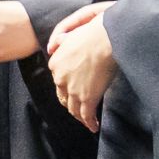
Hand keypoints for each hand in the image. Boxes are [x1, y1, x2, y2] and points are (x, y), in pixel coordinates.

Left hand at [47, 5, 117, 130]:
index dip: (66, 86)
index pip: (58, 79)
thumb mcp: (72, 33)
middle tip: (79, 108)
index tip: (73, 90)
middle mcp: (60, 77)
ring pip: (73, 108)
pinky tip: (94, 127)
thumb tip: (51, 46)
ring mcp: (73, 89)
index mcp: (55, 62)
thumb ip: (61, 41)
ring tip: (86, 120)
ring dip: (79, 115)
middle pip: (63, 95)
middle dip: (71, 102)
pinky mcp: (87, 97)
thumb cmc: (94, 32)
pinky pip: (86, 115)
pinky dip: (89, 123)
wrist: (107, 37)